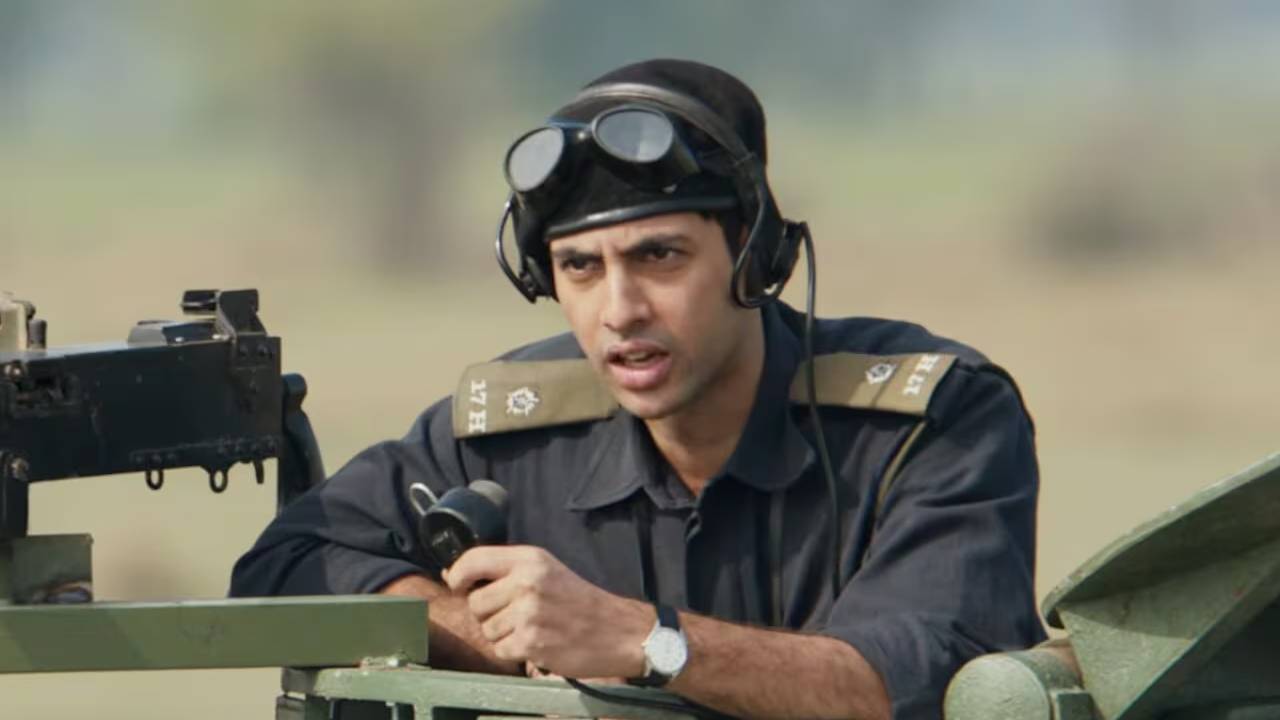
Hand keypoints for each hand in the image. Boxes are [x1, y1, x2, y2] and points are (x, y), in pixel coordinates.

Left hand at [443, 545, 651, 679]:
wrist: (617, 630)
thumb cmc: (579, 600)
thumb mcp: (547, 570)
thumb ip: (505, 570)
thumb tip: (452, 574)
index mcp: (530, 559)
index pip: (474, 559)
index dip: (457, 574)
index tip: (457, 584)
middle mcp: (527, 582)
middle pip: (475, 602)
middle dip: (488, 613)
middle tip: (516, 614)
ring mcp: (528, 614)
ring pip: (487, 629)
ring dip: (503, 634)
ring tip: (531, 628)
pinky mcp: (531, 643)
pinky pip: (500, 650)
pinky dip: (514, 651)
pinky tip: (535, 643)